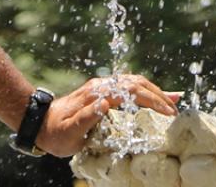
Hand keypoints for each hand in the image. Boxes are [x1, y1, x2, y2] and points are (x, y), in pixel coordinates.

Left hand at [35, 74, 180, 156]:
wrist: (39, 123)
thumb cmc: (55, 133)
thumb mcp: (69, 131)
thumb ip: (87, 117)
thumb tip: (106, 103)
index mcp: (96, 95)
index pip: (130, 92)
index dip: (151, 101)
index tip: (167, 113)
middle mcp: (101, 86)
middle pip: (136, 83)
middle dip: (158, 96)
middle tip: (175, 113)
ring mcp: (103, 86)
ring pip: (134, 82)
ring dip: (155, 92)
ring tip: (173, 104)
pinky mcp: (104, 91)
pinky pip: (130, 86)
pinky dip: (147, 91)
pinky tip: (160, 97)